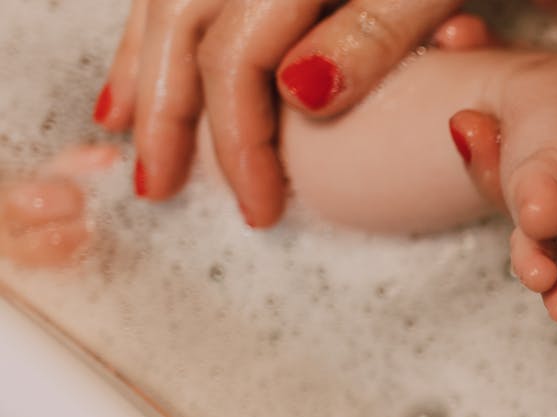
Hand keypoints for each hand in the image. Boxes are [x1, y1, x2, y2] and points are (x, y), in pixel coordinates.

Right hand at [96, 0, 465, 226]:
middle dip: (170, 109)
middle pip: (182, 19)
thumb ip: (376, 28)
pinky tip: (152, 47)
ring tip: (127, 124)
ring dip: (146, 58)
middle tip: (161, 184)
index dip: (241, 137)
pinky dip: (163, 16)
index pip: (240, 55)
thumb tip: (302, 93)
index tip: (259, 205)